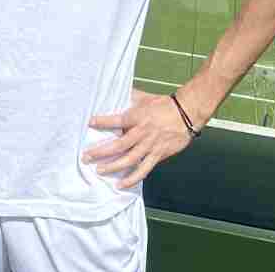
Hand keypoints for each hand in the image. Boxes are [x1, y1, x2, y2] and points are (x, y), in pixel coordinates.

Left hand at [83, 89, 197, 188]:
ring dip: (113, 167)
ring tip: (99, 171)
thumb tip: (116, 90)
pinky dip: (133, 178)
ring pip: (129, 160)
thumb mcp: (145, 97)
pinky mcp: (158, 155)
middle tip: (87, 156)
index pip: (116, 120)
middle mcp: (142, 133)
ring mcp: (150, 146)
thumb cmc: (165, 104)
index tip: (90, 123)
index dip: (103, 122)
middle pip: (119, 145)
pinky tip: (122, 184)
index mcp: (137, 117)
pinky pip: (144, 169)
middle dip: (101, 152)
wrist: (187, 113)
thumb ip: (129, 96)